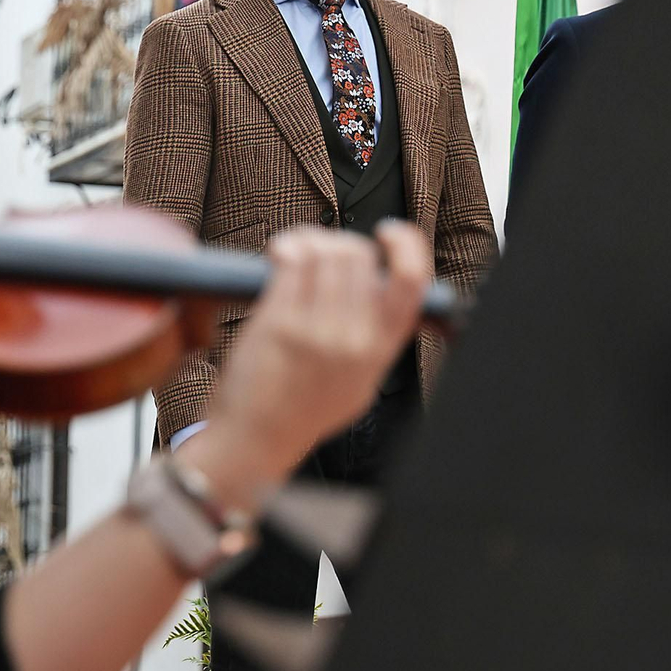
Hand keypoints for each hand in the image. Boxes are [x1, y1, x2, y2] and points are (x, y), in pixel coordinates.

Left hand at [181, 222, 430, 506]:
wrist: (258, 437)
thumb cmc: (303, 410)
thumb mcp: (359, 382)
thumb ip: (373, 338)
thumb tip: (377, 289)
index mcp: (380, 351)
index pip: (412, 282)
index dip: (407, 245)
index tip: (388, 232)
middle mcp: (352, 338)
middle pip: (358, 255)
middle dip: (339, 241)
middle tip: (321, 251)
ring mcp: (315, 329)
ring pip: (323, 252)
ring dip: (309, 241)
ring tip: (297, 252)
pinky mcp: (277, 322)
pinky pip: (290, 263)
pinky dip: (285, 248)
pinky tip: (279, 256)